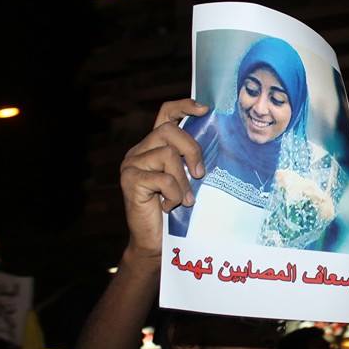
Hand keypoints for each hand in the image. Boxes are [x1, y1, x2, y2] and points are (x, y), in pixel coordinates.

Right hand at [120, 100, 207, 258]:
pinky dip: (173, 193)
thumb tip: (218, 144)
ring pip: (167, 155)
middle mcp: (139, 151)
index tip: (205, 109)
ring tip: (184, 200)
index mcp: (154, 146)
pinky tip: (170, 206)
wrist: (155, 242)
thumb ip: (191, 161)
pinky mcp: (130, 180)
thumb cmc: (176, 212)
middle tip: (200, 173)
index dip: (184, 106)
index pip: (166, 114)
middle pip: (169, 131)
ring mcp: (132, 164)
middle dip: (191, 149)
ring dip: (182, 180)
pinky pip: (161, 178)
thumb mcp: (187, 180)